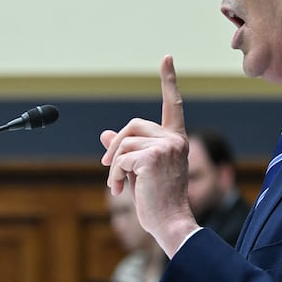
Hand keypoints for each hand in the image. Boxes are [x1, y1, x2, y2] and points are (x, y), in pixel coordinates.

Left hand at [100, 55, 199, 255]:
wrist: (170, 223)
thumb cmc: (158, 201)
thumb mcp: (139, 171)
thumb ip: (127, 151)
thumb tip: (106, 135)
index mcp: (176, 140)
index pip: (173, 105)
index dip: (168, 80)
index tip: (166, 58)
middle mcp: (174, 139)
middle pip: (133, 125)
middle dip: (116, 146)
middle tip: (109, 169)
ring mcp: (166, 146)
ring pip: (124, 143)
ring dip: (114, 166)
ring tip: (119, 187)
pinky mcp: (153, 156)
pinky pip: (120, 158)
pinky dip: (115, 175)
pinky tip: (121, 190)